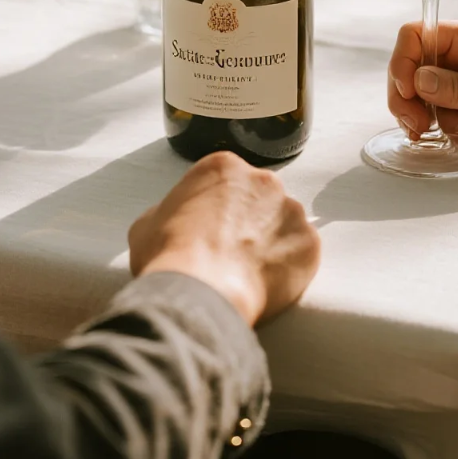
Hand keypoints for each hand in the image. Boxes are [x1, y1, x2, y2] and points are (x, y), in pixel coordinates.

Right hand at [129, 152, 319, 326]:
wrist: (200, 291)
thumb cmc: (169, 256)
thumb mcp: (148, 222)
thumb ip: (172, 210)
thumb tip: (181, 218)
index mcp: (224, 167)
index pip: (228, 181)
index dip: (219, 208)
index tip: (213, 228)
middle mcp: (264, 179)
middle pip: (261, 198)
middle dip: (250, 222)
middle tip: (233, 251)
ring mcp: (291, 210)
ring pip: (285, 224)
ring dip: (272, 243)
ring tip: (249, 272)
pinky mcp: (309, 242)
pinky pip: (302, 252)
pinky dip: (289, 267)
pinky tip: (267, 284)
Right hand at [387, 19, 457, 154]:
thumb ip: (455, 89)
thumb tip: (417, 79)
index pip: (415, 35)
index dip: (402, 64)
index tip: (409, 96)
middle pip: (413, 64)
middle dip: (407, 95)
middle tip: (417, 126)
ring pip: (423, 88)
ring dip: (423, 111)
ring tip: (441, 131)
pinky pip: (442, 104)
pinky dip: (441, 120)